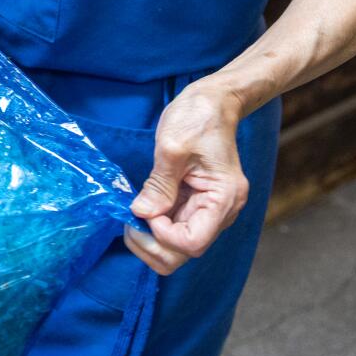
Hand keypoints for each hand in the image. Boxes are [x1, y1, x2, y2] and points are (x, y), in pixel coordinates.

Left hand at [124, 85, 247, 276]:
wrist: (213, 102)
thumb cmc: (198, 116)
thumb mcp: (173, 146)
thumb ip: (158, 184)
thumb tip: (141, 214)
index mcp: (224, 198)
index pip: (193, 242)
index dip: (164, 235)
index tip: (147, 211)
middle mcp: (222, 211)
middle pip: (185, 252)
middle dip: (153, 244)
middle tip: (130, 222)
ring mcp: (210, 210)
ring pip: (178, 246)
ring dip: (151, 238)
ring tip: (133, 215)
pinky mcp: (197, 204)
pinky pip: (175, 228)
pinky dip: (155, 226)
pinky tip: (142, 209)